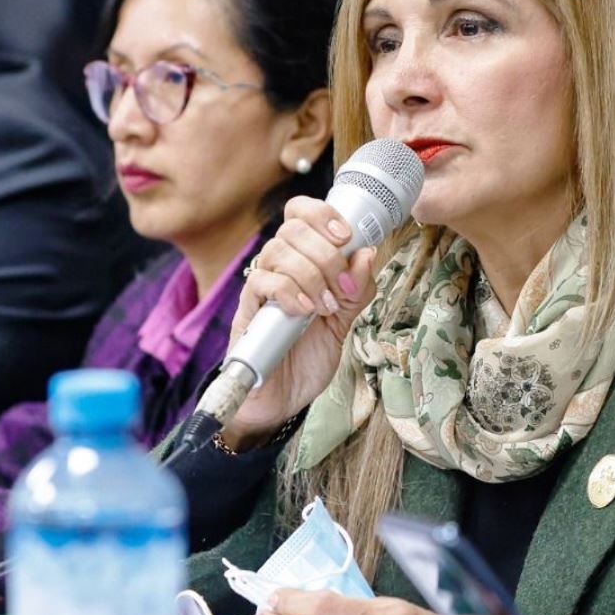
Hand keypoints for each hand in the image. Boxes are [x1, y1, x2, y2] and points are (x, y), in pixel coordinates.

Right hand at [221, 197, 379, 449]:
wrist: (281, 400)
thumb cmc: (306, 358)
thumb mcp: (343, 323)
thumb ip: (357, 290)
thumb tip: (367, 252)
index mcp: (301, 263)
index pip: (301, 214)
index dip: (322, 214)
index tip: (346, 236)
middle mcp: (278, 269)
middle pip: (292, 228)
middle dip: (327, 253)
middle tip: (343, 287)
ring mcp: (261, 290)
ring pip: (278, 251)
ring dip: (312, 275)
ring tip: (326, 307)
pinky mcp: (247, 311)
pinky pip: (262, 282)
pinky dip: (290, 292)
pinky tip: (305, 312)